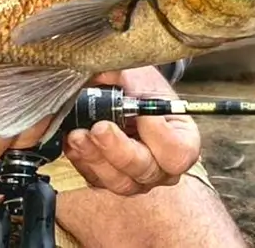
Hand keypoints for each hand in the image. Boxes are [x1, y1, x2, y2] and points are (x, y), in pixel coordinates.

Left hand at [62, 66, 200, 196]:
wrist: (124, 93)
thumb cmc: (140, 86)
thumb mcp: (139, 74)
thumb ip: (128, 77)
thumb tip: (106, 74)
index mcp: (182, 141)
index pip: (178, 152)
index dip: (159, 136)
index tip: (140, 113)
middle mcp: (162, 167)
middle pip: (145, 170)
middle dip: (118, 149)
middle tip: (100, 127)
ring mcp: (137, 178)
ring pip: (118, 181)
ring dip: (94, 157)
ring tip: (77, 134)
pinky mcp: (109, 180)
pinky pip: (96, 179)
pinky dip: (82, 160)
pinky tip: (72, 141)